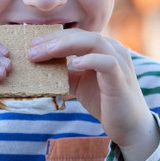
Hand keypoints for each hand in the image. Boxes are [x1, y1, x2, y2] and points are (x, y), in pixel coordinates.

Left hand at [28, 29, 159, 160]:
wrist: (128, 125)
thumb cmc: (104, 102)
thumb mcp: (79, 83)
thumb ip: (65, 72)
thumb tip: (40, 67)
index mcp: (102, 48)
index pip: (75, 35)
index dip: (52, 37)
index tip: (31, 46)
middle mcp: (112, 49)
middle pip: (81, 35)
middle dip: (54, 40)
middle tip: (32, 50)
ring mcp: (119, 61)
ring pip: (94, 41)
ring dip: (66, 45)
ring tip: (46, 53)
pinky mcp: (122, 77)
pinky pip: (107, 62)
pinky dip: (90, 60)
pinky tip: (74, 64)